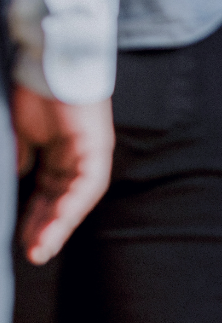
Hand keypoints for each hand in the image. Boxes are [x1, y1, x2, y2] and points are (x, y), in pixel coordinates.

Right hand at [13, 86, 114, 264]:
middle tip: (32, 256)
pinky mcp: (96, 148)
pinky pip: (86, 184)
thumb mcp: (21, 133)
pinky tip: (58, 222)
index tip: (23, 243)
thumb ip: (22, 158)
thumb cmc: (34, 91)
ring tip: (41, 248)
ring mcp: (89, 155)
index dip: (35, 220)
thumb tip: (17, 179)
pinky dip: (71, 204)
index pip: (48, 197)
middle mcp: (78, 161)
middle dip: (45, 230)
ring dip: (58, 225)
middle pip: (61, 203)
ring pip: (75, 200)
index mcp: (61, 159)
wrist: (48, 60)